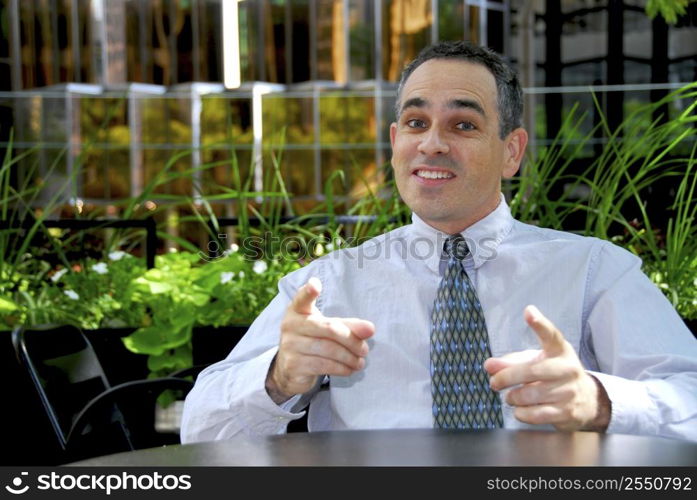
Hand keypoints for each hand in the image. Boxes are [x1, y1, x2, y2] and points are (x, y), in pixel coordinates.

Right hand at [266, 277, 374, 403]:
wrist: (290, 369)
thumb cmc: (313, 340)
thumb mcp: (329, 328)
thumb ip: (349, 326)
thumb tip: (370, 329)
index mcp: (298, 310)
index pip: (302, 298)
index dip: (308, 291)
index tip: (315, 284)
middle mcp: (290, 325)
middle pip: (329, 328)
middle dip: (352, 340)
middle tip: (365, 349)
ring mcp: (289, 345)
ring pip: (329, 349)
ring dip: (350, 357)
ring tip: (360, 362)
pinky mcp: (293, 365)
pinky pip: (324, 365)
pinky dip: (342, 368)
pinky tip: (349, 369)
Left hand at [484, 305, 609, 431]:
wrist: (587, 400)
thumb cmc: (553, 375)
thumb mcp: (535, 362)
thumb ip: (511, 362)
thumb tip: (488, 366)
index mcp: (559, 350)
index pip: (550, 335)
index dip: (539, 324)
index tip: (529, 312)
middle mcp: (567, 368)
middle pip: (531, 371)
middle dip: (506, 378)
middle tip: (494, 383)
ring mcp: (569, 391)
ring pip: (530, 395)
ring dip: (513, 398)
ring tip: (511, 397)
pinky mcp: (567, 412)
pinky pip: (536, 414)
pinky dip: (521, 413)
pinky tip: (520, 410)